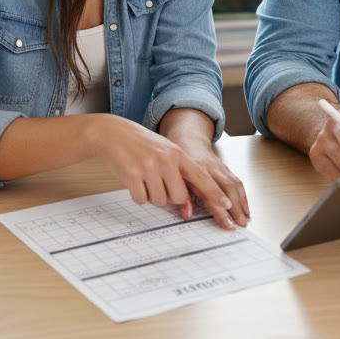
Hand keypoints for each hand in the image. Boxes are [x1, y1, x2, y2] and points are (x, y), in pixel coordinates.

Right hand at [88, 115, 236, 229]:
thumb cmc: (141, 144)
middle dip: (169, 197)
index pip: (201, 177)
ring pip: (159, 201)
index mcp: (177, 153)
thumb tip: (186, 199)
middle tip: (158, 183)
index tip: (226, 205)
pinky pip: (142, 200)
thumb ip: (178, 170)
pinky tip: (134, 179)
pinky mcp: (132, 176)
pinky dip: (138, 195)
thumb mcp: (165, 150)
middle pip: (178, 197)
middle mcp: (166, 160)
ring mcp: (149, 168)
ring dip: (151, 195)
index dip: (214, 193)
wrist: (112, 133)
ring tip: (144, 178)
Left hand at [164, 131, 249, 227]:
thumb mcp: (175, 176)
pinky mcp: (226, 168)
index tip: (227, 223)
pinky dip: (243, 196)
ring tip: (246, 218)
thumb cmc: (180, 161)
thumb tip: (187, 215)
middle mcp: (212, 168)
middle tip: (240, 223)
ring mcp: (221, 167)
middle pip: (228, 188)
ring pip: (235, 185)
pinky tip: (245, 207)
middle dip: (236, 207)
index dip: (220, 209)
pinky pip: (237, 182)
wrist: (188, 140)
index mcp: (197, 170)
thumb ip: (181, 196)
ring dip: (242, 202)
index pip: (211, 193)